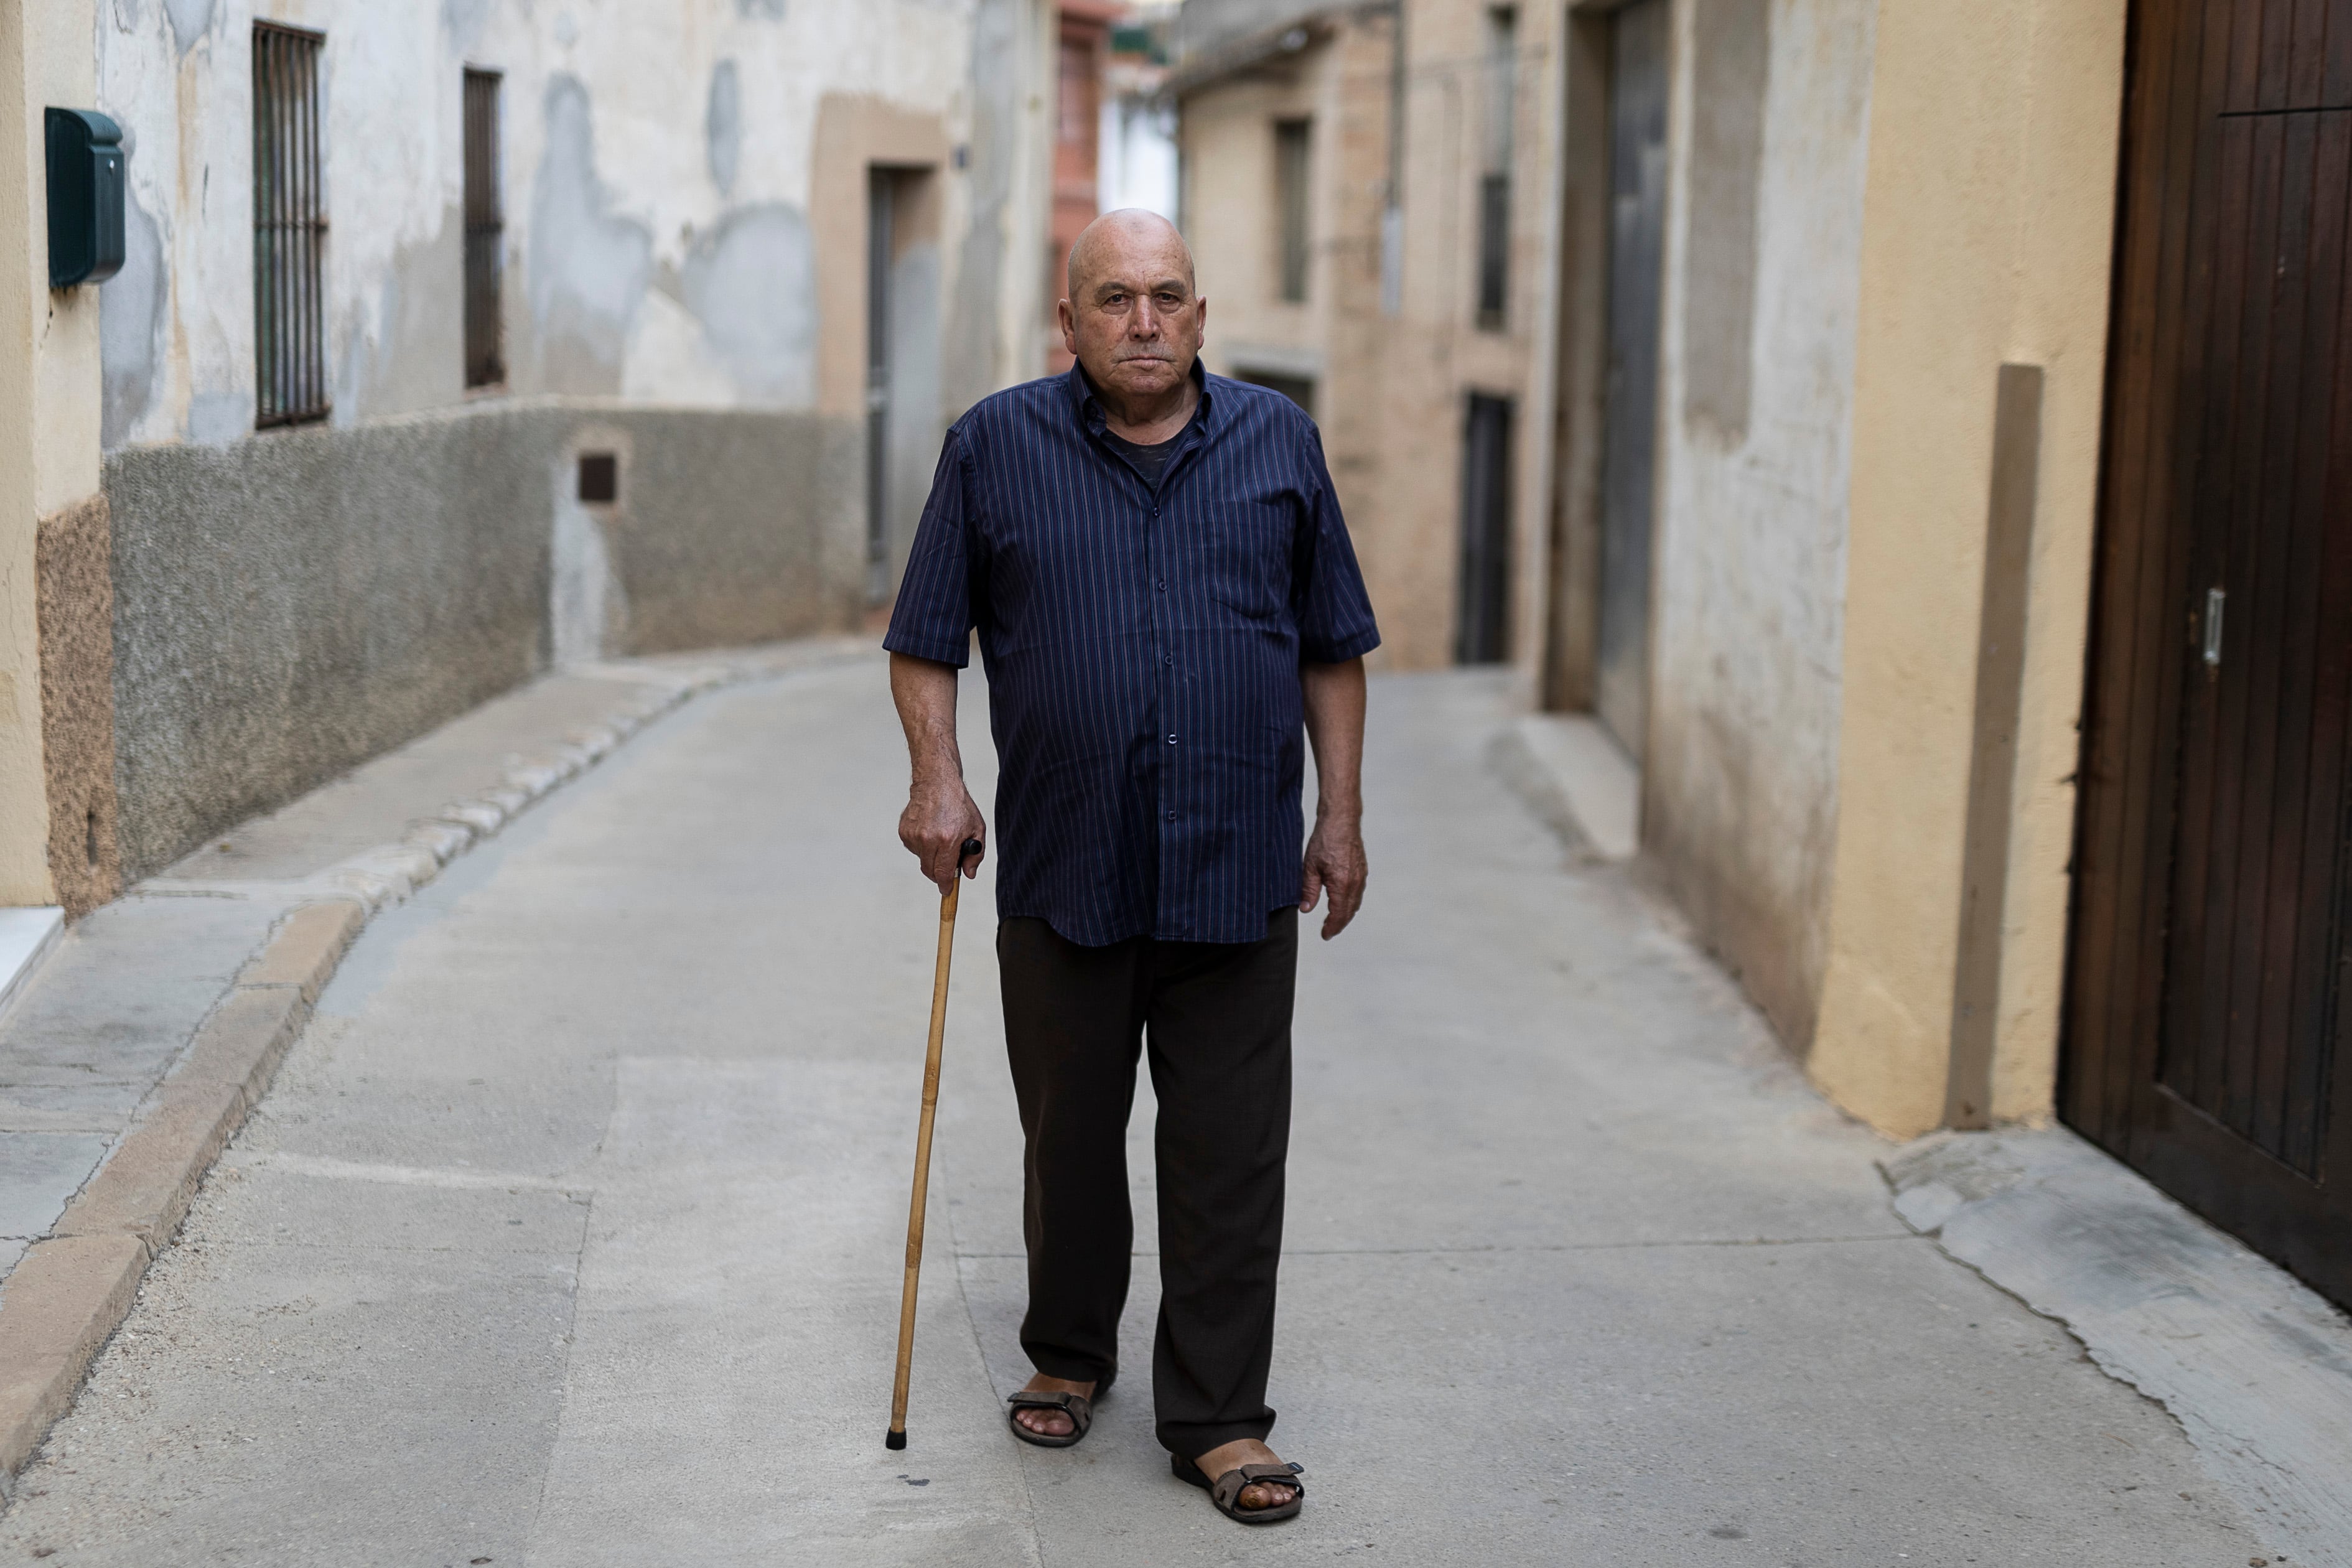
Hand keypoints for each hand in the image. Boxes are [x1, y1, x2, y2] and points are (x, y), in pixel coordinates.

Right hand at [900, 781, 985, 894]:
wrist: (936, 783)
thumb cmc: (959, 805)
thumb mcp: (977, 828)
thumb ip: (975, 855)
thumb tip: (968, 875)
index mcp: (947, 839)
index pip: (944, 873)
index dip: (946, 886)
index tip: (947, 890)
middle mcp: (928, 839)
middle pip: (930, 871)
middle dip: (939, 875)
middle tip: (946, 869)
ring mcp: (914, 835)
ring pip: (922, 860)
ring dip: (931, 856)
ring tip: (940, 836)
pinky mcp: (904, 831)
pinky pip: (914, 849)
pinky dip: (922, 846)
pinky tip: (930, 830)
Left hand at [1298, 812, 1365, 939]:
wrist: (1341, 820)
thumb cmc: (1325, 840)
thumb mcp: (1310, 867)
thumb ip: (1308, 891)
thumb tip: (1306, 909)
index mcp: (1342, 885)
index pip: (1338, 915)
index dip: (1331, 927)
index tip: (1325, 935)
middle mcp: (1355, 883)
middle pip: (1349, 912)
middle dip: (1339, 924)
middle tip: (1328, 931)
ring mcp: (1361, 876)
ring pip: (1355, 903)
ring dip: (1346, 914)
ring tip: (1334, 919)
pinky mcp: (1362, 870)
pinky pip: (1358, 892)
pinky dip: (1351, 902)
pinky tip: (1342, 901)